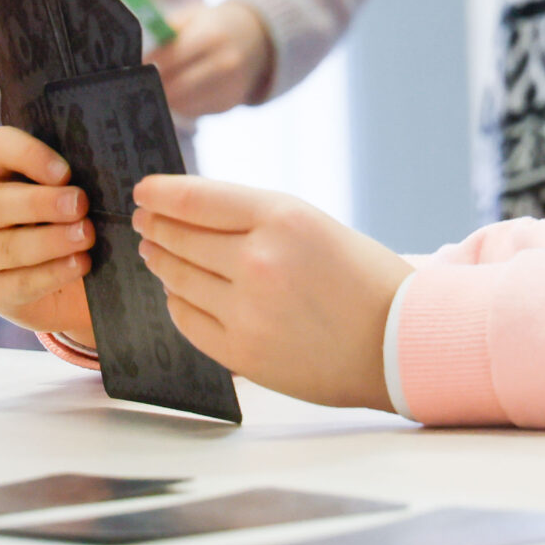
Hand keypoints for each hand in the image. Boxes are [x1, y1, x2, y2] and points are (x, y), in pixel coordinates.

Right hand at [0, 126, 94, 345]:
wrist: (56, 278)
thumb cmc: (62, 217)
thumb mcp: (63, 192)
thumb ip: (71, 181)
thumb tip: (101, 177)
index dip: (29, 155)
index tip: (66, 172)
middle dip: (40, 204)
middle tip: (80, 205)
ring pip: (6, 246)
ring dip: (50, 241)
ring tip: (86, 236)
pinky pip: (18, 283)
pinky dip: (52, 274)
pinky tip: (80, 264)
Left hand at [131, 176, 411, 409]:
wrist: (400, 343)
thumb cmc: (363, 280)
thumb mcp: (312, 225)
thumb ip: (253, 218)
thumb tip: (189, 214)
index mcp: (282, 219)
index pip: (196, 198)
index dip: (160, 193)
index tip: (143, 191)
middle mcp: (259, 262)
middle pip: (179, 237)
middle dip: (155, 227)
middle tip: (144, 221)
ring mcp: (247, 311)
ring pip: (177, 278)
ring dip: (160, 262)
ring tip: (155, 253)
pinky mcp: (243, 353)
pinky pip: (188, 321)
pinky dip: (177, 303)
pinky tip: (178, 294)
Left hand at [149, 1, 272, 118]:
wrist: (254, 40)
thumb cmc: (212, 27)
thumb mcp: (192, 16)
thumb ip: (166, 27)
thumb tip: (141, 46)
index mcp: (212, 36)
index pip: (171, 58)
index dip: (148, 63)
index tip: (135, 65)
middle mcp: (225, 63)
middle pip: (176, 86)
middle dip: (155, 84)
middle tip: (140, 80)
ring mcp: (230, 87)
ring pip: (183, 104)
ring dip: (166, 97)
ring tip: (158, 84)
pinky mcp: (228, 104)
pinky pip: (193, 111)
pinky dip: (181, 104)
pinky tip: (179, 91)